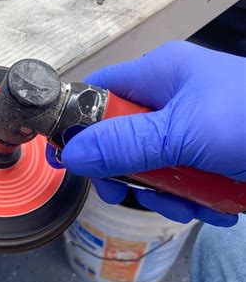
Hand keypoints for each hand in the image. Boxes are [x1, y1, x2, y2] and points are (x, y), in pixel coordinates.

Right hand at [48, 41, 245, 226]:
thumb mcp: (182, 133)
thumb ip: (123, 143)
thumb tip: (70, 155)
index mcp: (160, 74)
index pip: (98, 91)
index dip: (77, 122)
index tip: (68, 159)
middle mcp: (170, 97)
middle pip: (120, 135)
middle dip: (125, 171)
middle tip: (124, 195)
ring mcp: (191, 128)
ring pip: (149, 163)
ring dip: (161, 192)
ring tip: (187, 207)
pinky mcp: (209, 154)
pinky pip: (179, 177)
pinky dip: (189, 198)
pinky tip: (212, 207)